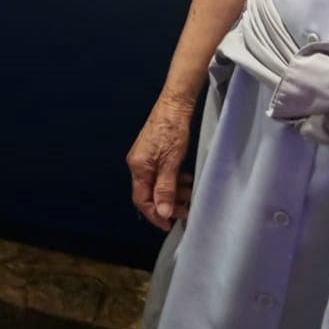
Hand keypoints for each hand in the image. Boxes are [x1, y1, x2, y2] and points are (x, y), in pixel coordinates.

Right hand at [128, 93, 196, 229]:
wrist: (174, 104)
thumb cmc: (172, 131)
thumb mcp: (171, 163)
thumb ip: (165, 188)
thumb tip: (163, 213)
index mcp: (138, 167)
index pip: (141, 200)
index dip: (155, 215)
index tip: (170, 224)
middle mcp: (138, 164)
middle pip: (150, 193)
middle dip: (167, 204)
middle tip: (186, 209)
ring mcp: (146, 158)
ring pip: (157, 184)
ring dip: (173, 192)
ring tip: (190, 192)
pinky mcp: (154, 152)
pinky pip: (161, 174)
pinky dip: (173, 180)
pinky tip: (186, 179)